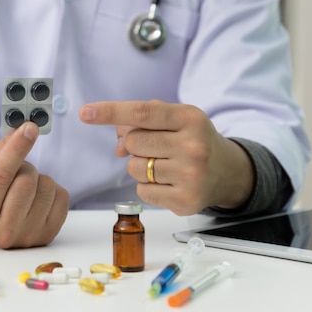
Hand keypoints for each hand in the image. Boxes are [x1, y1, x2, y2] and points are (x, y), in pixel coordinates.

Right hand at [0, 122, 68, 248]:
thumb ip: (1, 148)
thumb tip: (25, 130)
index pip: (0, 176)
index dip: (16, 149)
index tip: (29, 129)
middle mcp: (2, 231)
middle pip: (27, 181)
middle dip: (24, 166)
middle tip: (15, 172)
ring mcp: (27, 237)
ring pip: (46, 187)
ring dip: (38, 178)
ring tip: (23, 187)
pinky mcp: (48, 235)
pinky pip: (63, 197)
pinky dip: (52, 189)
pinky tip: (37, 196)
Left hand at [79, 99, 253, 215]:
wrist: (226, 172)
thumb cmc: (190, 140)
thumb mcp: (174, 120)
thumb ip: (140, 121)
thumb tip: (118, 143)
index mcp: (190, 118)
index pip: (143, 112)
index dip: (110, 111)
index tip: (85, 112)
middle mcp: (193, 146)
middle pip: (133, 142)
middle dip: (134, 144)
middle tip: (156, 147)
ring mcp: (191, 175)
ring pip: (134, 169)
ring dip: (139, 167)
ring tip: (164, 165)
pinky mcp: (185, 200)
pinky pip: (142, 192)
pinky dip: (148, 187)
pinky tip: (168, 182)